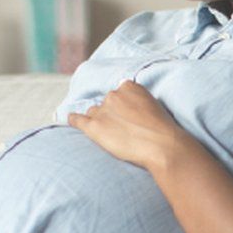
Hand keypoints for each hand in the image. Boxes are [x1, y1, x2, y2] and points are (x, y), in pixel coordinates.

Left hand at [68, 79, 189, 170]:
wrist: (160, 145)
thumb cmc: (162, 129)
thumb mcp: (153, 105)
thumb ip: (138, 101)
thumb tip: (130, 108)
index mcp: (129, 87)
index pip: (119, 92)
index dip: (122, 106)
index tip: (127, 115)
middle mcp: (114, 95)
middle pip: (106, 103)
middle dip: (110, 113)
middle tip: (122, 129)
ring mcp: (102, 110)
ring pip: (93, 112)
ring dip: (98, 120)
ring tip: (109, 134)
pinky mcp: (94, 126)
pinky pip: (77, 120)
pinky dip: (73, 120)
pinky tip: (70, 120)